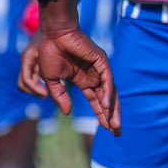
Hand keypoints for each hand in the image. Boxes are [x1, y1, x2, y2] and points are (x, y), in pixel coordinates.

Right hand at [23, 0, 120, 133]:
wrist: (53, 34)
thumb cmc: (50, 53)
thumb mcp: (52, 80)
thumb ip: (60, 96)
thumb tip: (67, 112)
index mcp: (83, 80)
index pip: (96, 101)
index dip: (100, 115)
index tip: (106, 130)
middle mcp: (94, 76)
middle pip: (106, 100)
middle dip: (111, 117)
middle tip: (118, 133)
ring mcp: (99, 69)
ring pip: (110, 92)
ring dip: (113, 109)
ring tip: (115, 126)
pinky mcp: (101, 61)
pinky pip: (107, 80)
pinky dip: (107, 93)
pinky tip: (106, 105)